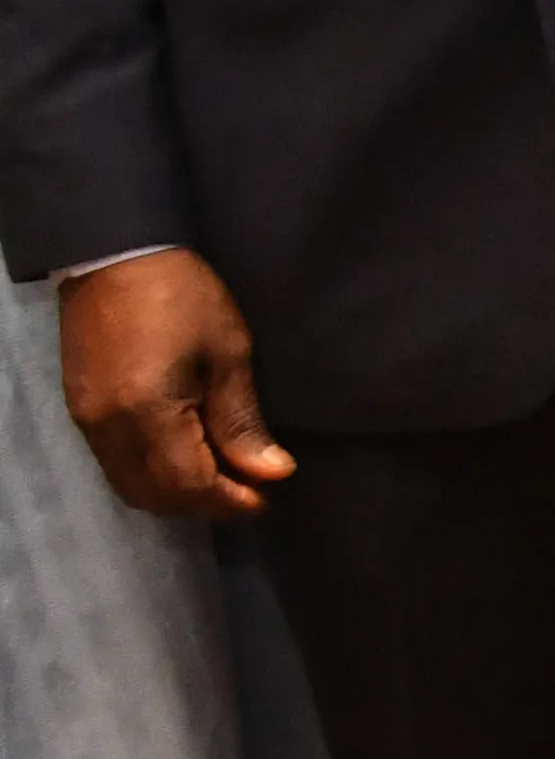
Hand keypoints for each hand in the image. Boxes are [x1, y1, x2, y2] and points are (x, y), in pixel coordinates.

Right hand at [59, 250, 291, 519]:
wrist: (114, 255)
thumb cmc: (183, 296)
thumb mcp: (228, 353)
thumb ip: (242, 420)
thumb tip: (271, 472)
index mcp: (147, 413)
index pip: (187, 484)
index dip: (229, 501)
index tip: (266, 498)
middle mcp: (108, 428)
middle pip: (155, 495)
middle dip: (204, 503)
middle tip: (249, 491)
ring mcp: (87, 422)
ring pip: (130, 486)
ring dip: (177, 494)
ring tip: (223, 477)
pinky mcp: (80, 411)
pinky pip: (115, 465)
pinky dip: (151, 475)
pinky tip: (185, 458)